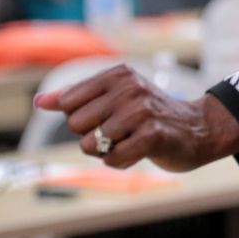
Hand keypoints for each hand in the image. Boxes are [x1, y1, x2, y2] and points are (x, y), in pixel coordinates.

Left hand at [34, 64, 238, 171]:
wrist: (198, 129)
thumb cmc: (150, 115)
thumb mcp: (115, 97)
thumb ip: (76, 98)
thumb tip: (40, 102)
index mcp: (118, 74)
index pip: (68, 102)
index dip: (81, 118)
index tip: (107, 116)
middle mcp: (130, 88)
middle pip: (76, 124)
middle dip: (92, 136)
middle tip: (121, 131)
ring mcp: (141, 111)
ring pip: (90, 144)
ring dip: (106, 151)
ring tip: (130, 141)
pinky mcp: (152, 135)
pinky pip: (111, 159)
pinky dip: (120, 162)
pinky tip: (138, 152)